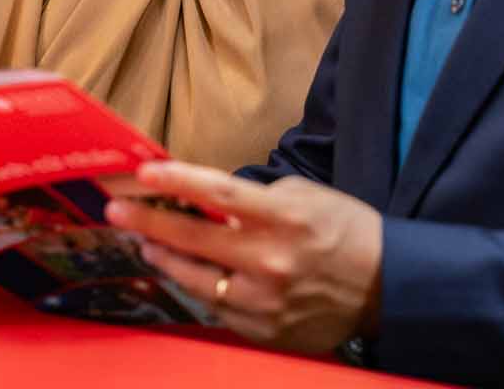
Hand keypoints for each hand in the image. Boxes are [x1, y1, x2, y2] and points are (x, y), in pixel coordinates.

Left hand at [104, 160, 381, 353]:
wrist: (387, 289)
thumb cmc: (345, 232)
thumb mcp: (305, 197)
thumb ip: (256, 199)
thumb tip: (208, 198)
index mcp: (284, 219)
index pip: (219, 193)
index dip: (177, 180)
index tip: (143, 172)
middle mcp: (271, 262)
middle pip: (195, 238)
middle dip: (149, 222)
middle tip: (116, 210)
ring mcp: (265, 302)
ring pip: (196, 279)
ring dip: (164, 258)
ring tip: (145, 243)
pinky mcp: (265, 331)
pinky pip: (217, 308)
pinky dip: (197, 288)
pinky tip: (182, 274)